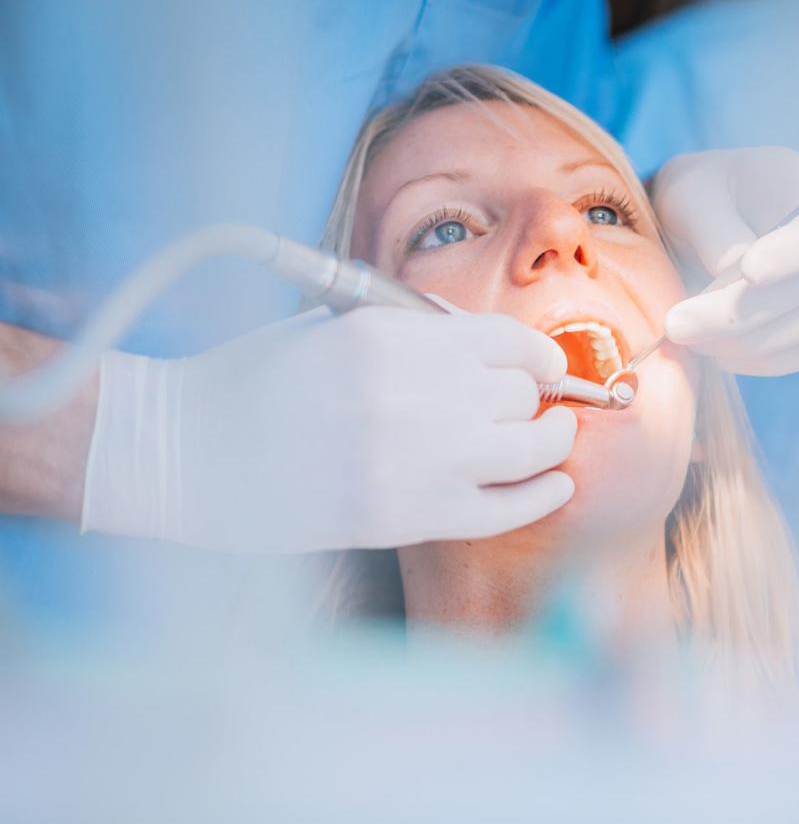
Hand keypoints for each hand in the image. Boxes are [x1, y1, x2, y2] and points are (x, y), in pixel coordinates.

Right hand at [81, 307, 576, 551]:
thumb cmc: (256, 382)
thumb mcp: (333, 328)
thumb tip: (490, 348)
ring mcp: (420, 459)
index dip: (538, 354)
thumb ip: (415, 335)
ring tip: (553, 438)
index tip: (545, 366)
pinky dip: (541, 497)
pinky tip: (557, 487)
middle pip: (520, 393)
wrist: (193, 455)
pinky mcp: (412, 518)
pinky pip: (506, 509)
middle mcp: (417, 393)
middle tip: (526, 406)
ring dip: (550, 441)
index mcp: (393, 337)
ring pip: (529, 447)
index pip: (506, 339)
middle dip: (528, 398)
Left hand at [652, 146, 798, 375]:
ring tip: (687, 336)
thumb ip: (713, 228)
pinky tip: (714, 350)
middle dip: (739, 315)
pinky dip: (757, 361)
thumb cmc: (706, 196)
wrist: (714, 219)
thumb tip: (730, 273)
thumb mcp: (694, 195)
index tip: (749, 270)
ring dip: (743, 344)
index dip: (792, 253)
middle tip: (677, 325)